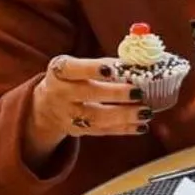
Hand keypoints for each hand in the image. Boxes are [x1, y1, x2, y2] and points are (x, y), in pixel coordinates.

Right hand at [25, 56, 152, 167]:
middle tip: (138, 92)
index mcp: (60, 71)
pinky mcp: (77, 130)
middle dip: (115, 93)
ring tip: (146, 112)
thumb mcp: (78, 67)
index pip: (72, 69)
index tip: (111, 69)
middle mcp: (60, 93)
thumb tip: (138, 64)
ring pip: (96, 117)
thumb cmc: (73, 79)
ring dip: (124, 115)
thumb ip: (105, 65)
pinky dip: (124, 129)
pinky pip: (102, 130)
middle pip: (87, 94)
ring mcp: (68, 114)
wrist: (48, 106)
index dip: (91, 69)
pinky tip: (141, 126)